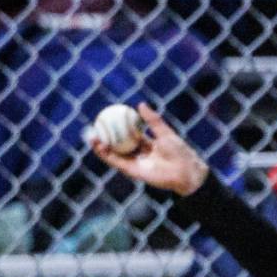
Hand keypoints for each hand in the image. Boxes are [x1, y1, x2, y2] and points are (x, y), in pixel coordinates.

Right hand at [88, 102, 208, 195]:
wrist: (185, 172)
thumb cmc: (180, 152)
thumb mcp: (164, 132)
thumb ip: (152, 120)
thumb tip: (140, 104)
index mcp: (148, 144)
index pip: (129, 134)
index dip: (118, 126)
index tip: (107, 117)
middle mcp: (139, 154)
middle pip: (118, 144)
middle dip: (105, 136)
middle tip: (95, 125)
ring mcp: (135, 162)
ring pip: (114, 153)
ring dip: (101, 145)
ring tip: (91, 135)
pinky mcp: (132, 171)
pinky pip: (116, 161)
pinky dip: (106, 154)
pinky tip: (98, 145)